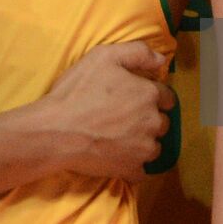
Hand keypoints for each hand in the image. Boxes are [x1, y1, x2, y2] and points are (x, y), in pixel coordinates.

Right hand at [40, 41, 172, 182]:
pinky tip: (118, 157)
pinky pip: (142, 170)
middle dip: (149, 119)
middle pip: (162, 122)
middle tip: (126, 117)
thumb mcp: (104, 56)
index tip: (138, 98)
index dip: (154, 95)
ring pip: (154, 146)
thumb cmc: (77, 91)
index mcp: (148, 94)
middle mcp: (152, 122)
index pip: (167, 96)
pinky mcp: (130, 169)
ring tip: (121, 138)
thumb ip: (138, 53)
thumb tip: (162, 60)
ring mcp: (143, 148)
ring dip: (144, 142)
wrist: (55, 131)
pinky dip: (133, 165)